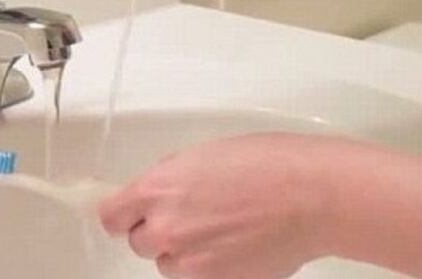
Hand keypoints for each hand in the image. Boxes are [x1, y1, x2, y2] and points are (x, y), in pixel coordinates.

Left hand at [98, 133, 332, 278]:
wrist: (311, 195)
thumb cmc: (266, 163)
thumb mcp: (203, 154)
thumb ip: (170, 178)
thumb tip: (157, 193)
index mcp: (157, 190)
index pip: (110, 217)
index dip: (122, 214)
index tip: (132, 212)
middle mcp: (167, 229)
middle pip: (138, 242)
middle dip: (157, 231)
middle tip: (188, 216)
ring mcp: (192, 261)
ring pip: (168, 264)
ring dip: (182, 251)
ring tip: (217, 230)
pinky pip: (197, 277)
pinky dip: (207, 266)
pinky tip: (233, 245)